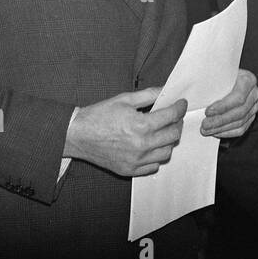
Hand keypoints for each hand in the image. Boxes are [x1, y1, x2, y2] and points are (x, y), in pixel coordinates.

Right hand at [64, 88, 186, 176]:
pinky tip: (151, 147)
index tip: (181, 103)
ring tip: (162, 132)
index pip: (172, 116)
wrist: (77, 135)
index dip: (180, 107)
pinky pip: (153, 166)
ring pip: (167, 152)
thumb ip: (149, 94)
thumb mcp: (124, 99)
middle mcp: (142, 145)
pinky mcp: (130, 170)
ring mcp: (136, 160)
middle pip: (174, 135)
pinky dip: (156, 156)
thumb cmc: (98, 115)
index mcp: (141, 125)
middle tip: (173, 117)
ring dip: (168, 141)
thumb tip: (166, 89)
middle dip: (177, 123)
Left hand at [200, 70, 257, 137]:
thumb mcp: (216, 73)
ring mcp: (254, 106)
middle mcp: (254, 93)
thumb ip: (210, 81)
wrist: (227, 79)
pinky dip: (227, 132)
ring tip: (206, 129)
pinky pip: (241, 129)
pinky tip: (215, 132)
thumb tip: (191, 93)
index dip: (223, 107)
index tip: (207, 112)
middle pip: (239, 112)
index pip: (238, 97)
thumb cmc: (220, 76)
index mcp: (248, 80)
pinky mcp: (251, 116)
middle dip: (220, 120)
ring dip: (221, 128)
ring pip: (240, 122)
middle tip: (204, 124)